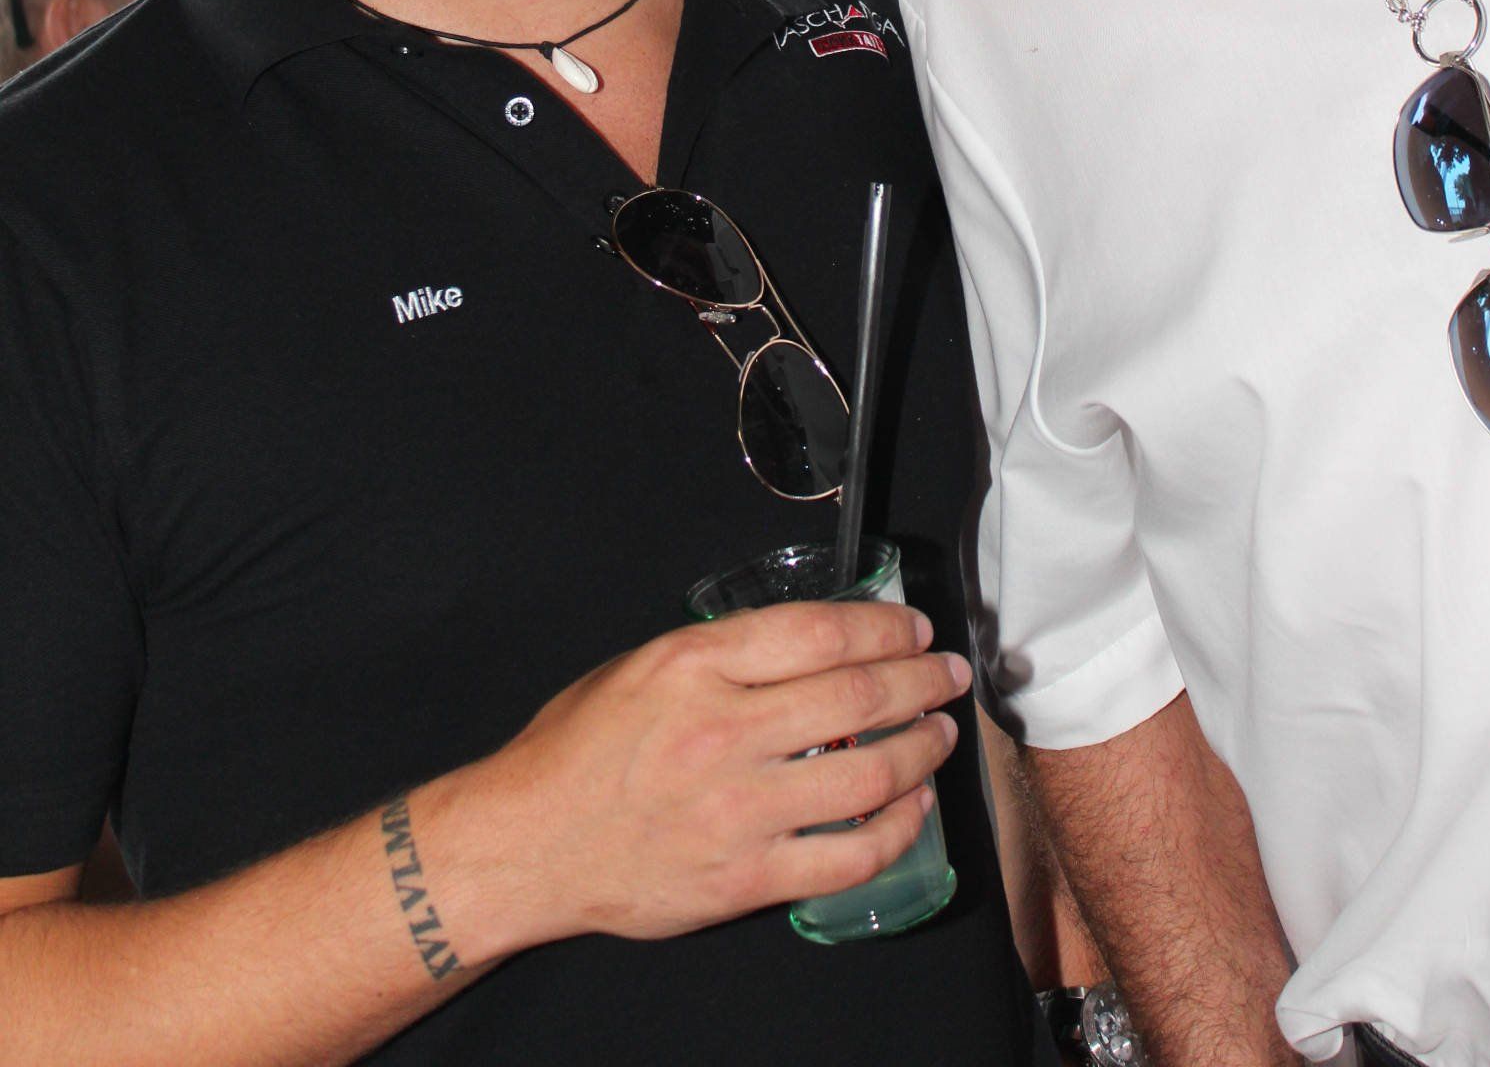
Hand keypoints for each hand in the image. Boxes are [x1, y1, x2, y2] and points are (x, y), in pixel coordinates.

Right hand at [483, 601, 970, 942]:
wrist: (526, 844)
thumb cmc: (578, 750)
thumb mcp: (642, 665)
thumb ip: (725, 652)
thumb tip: (813, 641)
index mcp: (695, 665)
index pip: (819, 631)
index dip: (883, 626)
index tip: (912, 629)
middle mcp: (722, 730)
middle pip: (857, 693)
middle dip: (921, 679)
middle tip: (947, 673)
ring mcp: (738, 809)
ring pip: (867, 771)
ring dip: (921, 748)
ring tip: (940, 734)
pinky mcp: (745, 877)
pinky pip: (847, 854)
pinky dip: (896, 829)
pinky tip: (911, 808)